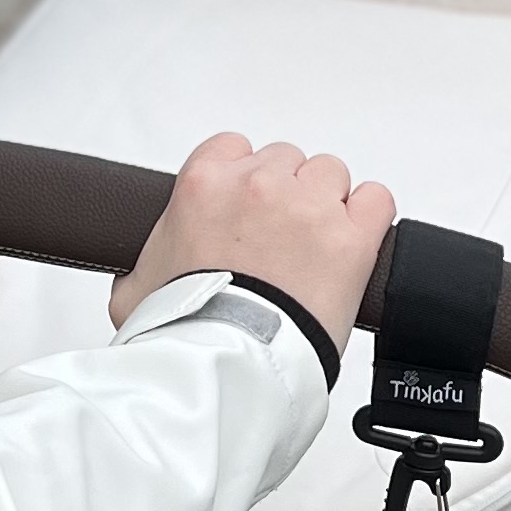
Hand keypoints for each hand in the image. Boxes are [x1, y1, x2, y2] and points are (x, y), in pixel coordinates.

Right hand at [108, 131, 393, 347]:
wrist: (224, 363)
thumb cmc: (182, 328)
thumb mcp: (134, 290)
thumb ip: (140, 266)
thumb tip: (136, 277)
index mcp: (204, 182)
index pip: (234, 147)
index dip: (244, 181)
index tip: (245, 213)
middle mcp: (259, 184)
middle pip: (286, 162)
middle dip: (284, 197)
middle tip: (278, 243)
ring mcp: (310, 207)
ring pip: (331, 176)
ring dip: (326, 207)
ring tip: (313, 252)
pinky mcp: (352, 238)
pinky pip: (376, 200)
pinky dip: (368, 219)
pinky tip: (352, 245)